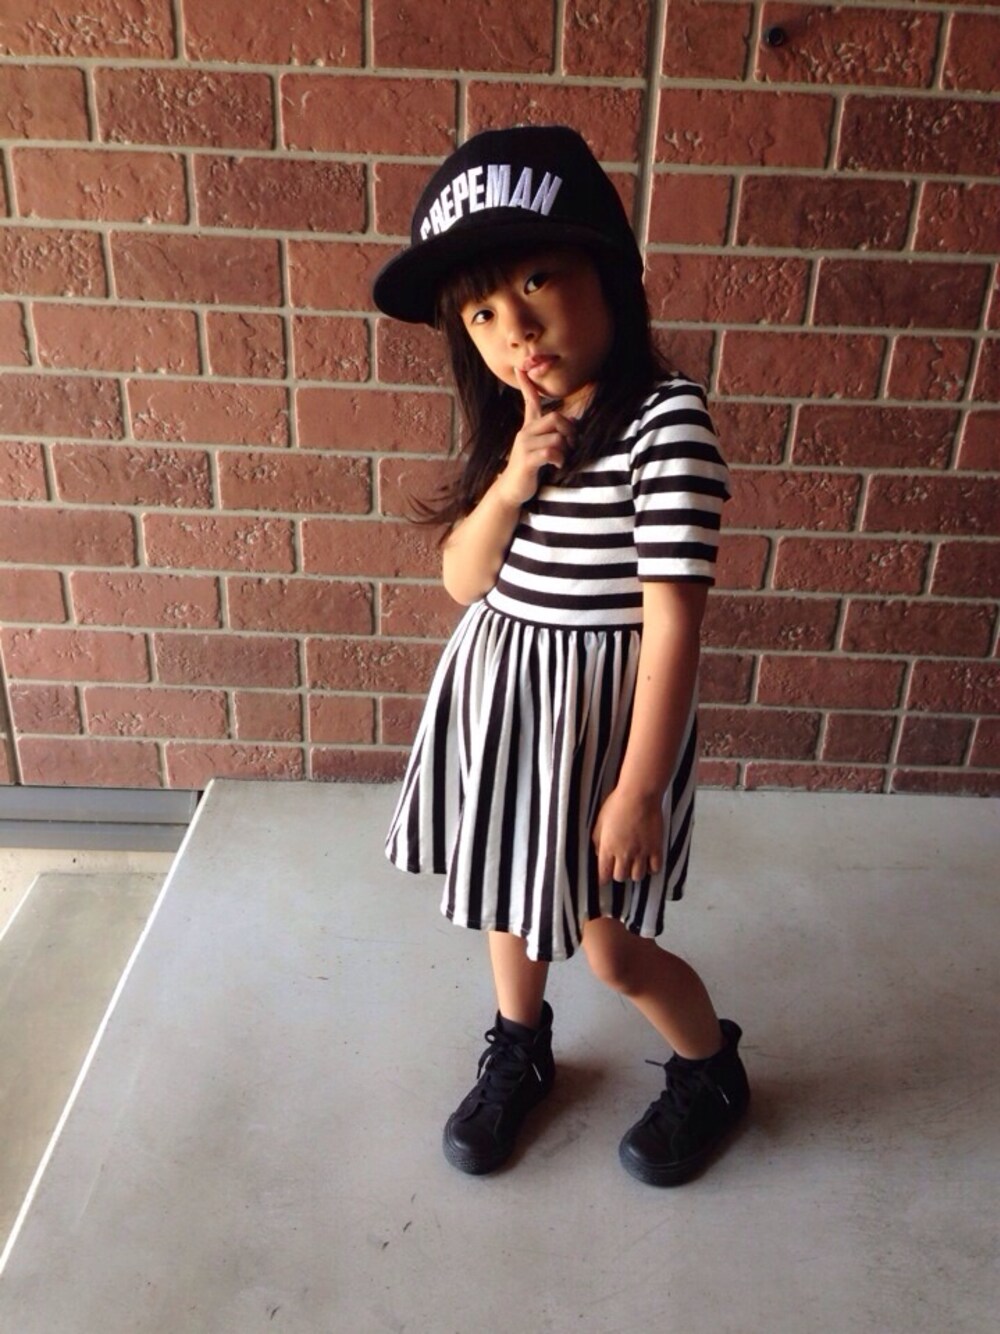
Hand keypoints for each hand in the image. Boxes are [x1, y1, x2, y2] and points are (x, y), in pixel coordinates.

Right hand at [495, 368, 574, 506]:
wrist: (512, 489)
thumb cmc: (529, 469)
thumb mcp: (540, 449)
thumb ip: (553, 435)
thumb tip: (572, 424)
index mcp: (528, 428)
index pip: (529, 401)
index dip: (527, 385)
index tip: (520, 368)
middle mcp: (525, 433)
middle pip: (556, 418)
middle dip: (570, 431)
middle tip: (571, 445)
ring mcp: (525, 445)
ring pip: (557, 437)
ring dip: (566, 450)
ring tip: (562, 459)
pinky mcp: (527, 459)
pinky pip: (552, 451)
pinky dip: (560, 459)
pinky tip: (557, 466)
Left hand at [592, 787, 663, 883]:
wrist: (639, 795)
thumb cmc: (617, 804)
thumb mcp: (600, 821)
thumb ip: (597, 840)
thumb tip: (598, 853)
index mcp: (608, 848)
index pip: (603, 875)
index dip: (602, 879)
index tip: (603, 877)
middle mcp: (624, 854)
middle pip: (620, 878)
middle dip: (618, 874)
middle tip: (619, 866)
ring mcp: (641, 852)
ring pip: (637, 876)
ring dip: (634, 872)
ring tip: (634, 864)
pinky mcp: (656, 848)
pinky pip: (655, 869)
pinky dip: (651, 869)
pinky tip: (648, 862)